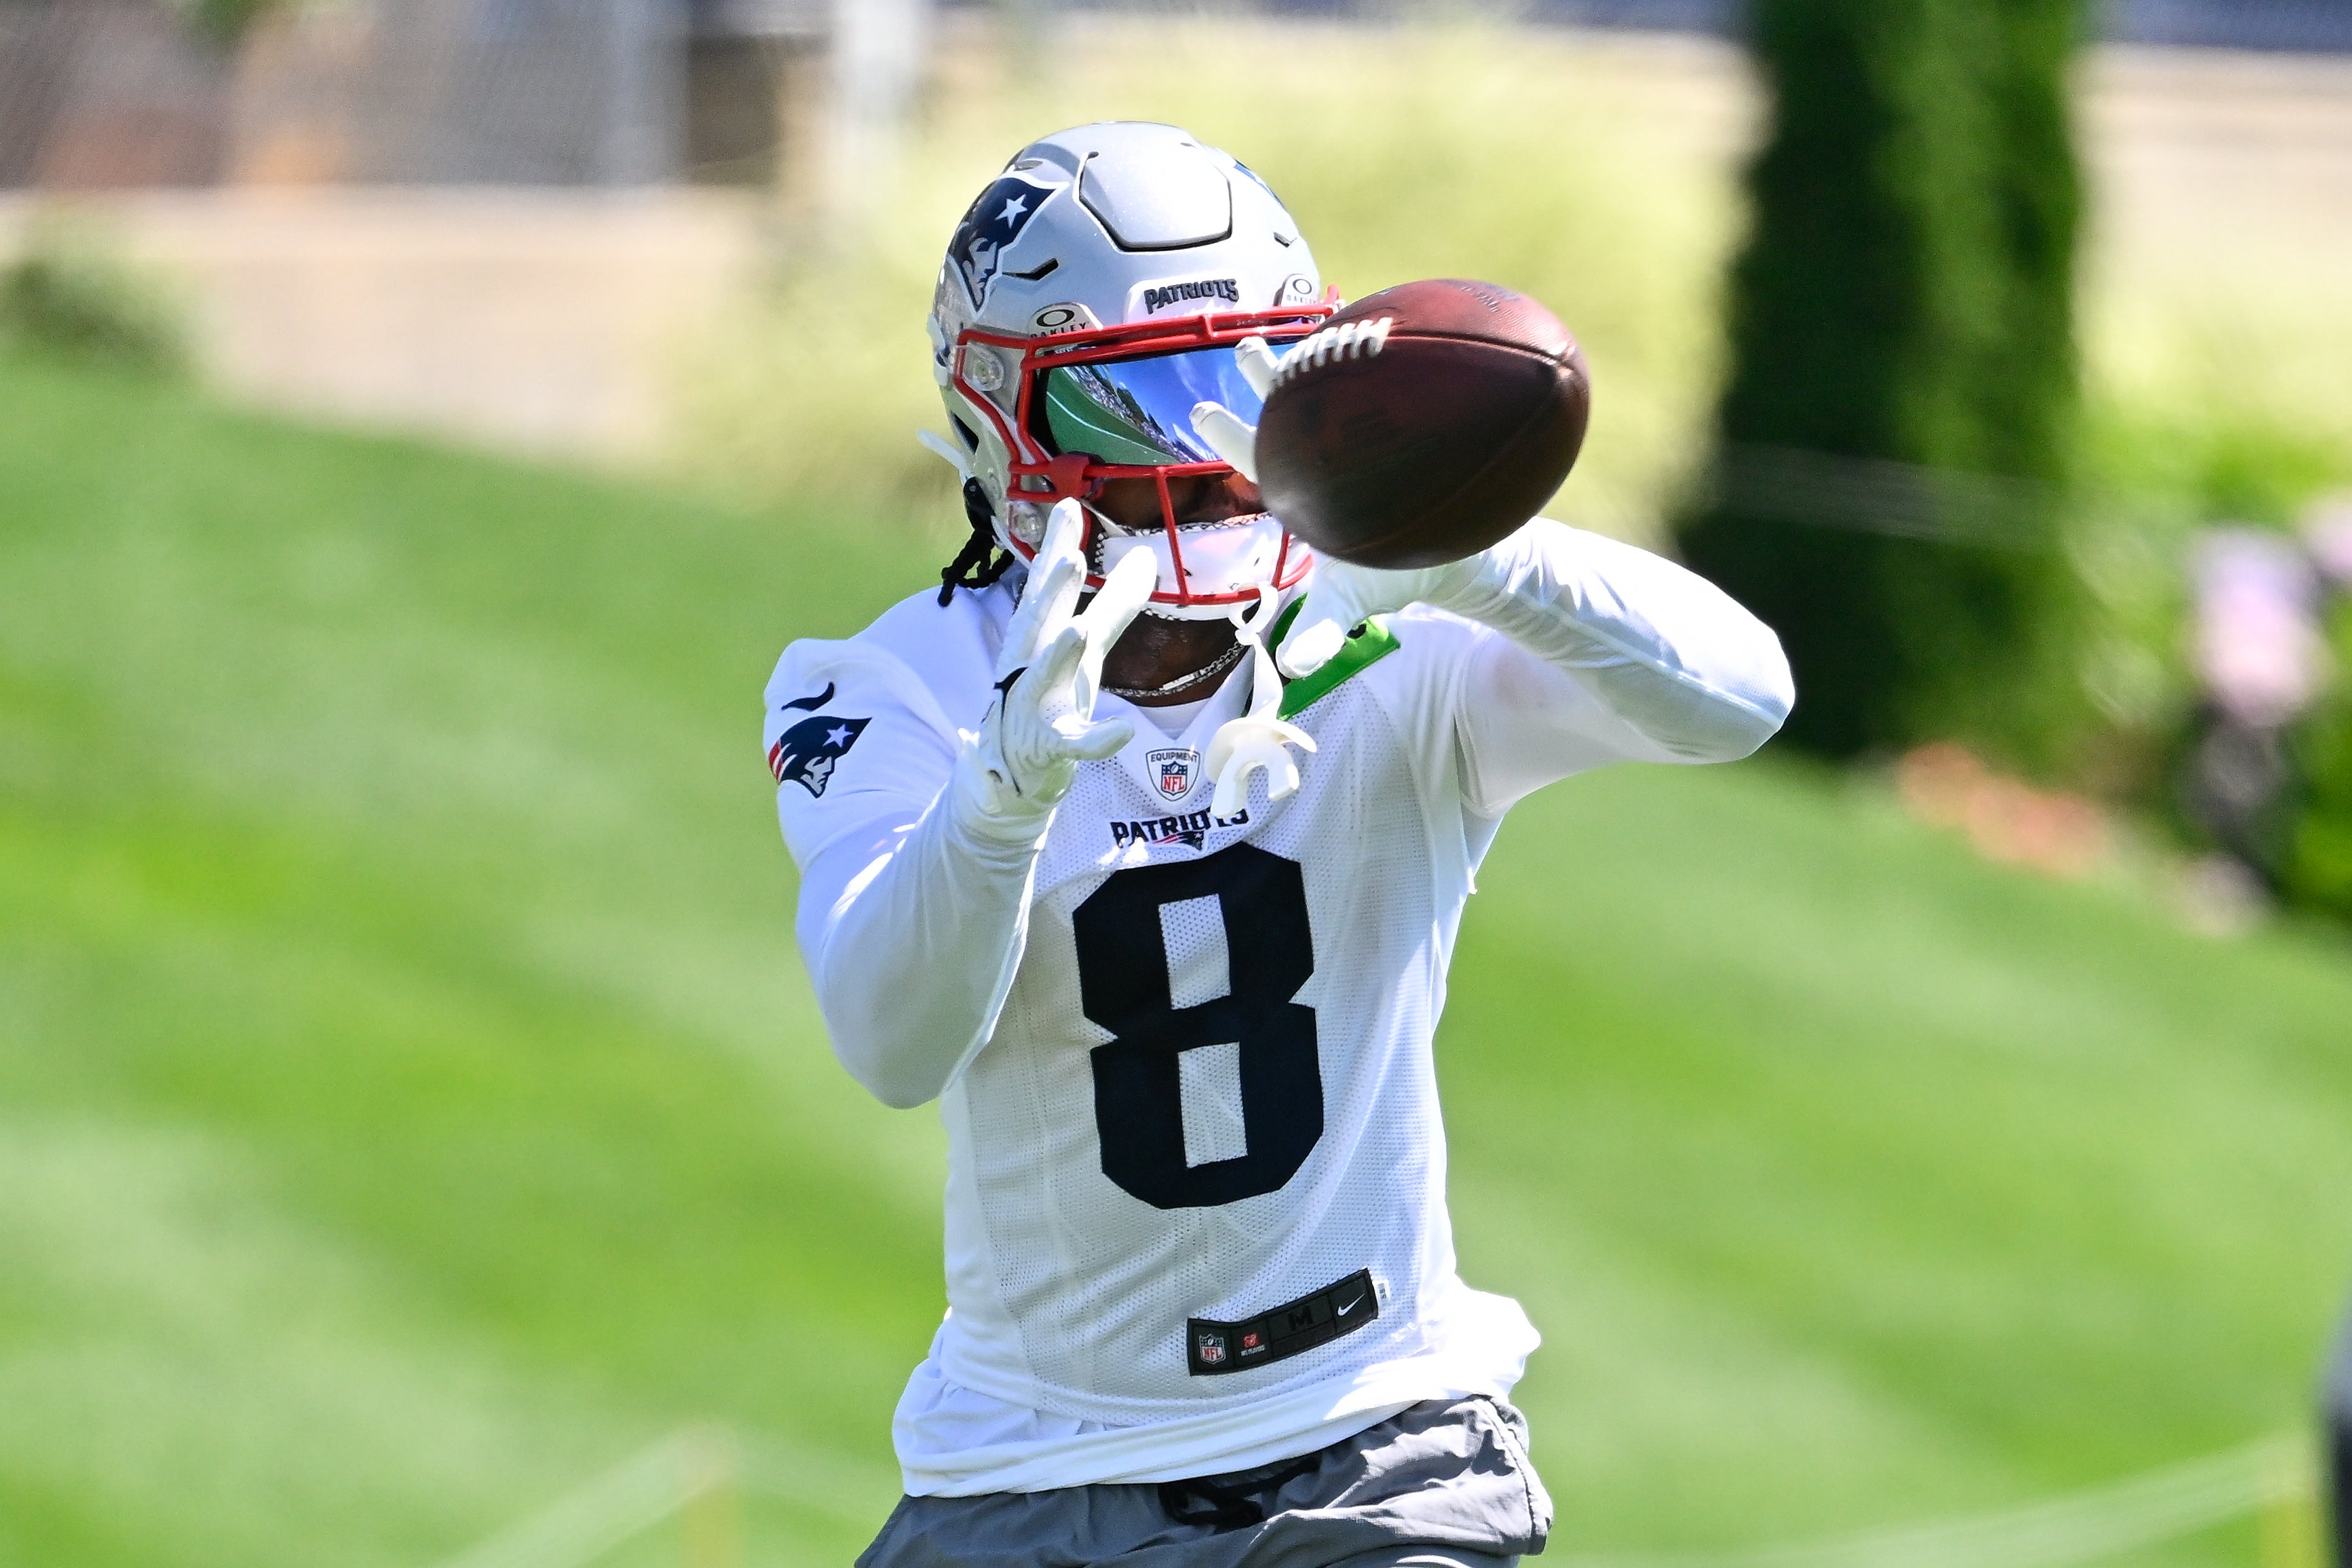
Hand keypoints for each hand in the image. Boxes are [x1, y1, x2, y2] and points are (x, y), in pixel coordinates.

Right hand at [959, 499, 1155, 822]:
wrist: (1008, 772)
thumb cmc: (1049, 698)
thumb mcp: (1082, 648)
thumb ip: (1113, 604)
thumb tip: (1145, 557)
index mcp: (1036, 638)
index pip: (1045, 588)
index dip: (1055, 549)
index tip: (1068, 508)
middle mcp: (1028, 665)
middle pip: (1038, 624)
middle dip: (1051, 592)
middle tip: (1068, 559)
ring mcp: (1035, 706)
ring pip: (1045, 677)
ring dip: (1059, 655)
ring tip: (1078, 632)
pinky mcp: (1049, 747)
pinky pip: (1074, 743)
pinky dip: (1097, 739)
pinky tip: (1122, 732)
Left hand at [1189, 339, 1480, 678]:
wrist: (1458, 557)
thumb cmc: (1396, 574)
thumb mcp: (1354, 603)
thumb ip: (1322, 629)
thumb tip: (1293, 667)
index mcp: (1305, 491)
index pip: (1259, 458)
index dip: (1230, 435)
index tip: (1201, 409)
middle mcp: (1328, 459)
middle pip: (1291, 414)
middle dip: (1264, 380)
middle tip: (1242, 346)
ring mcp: (1368, 440)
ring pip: (1337, 389)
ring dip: (1322, 356)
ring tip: (1309, 320)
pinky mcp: (1407, 427)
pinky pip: (1389, 386)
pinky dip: (1382, 358)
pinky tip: (1378, 324)